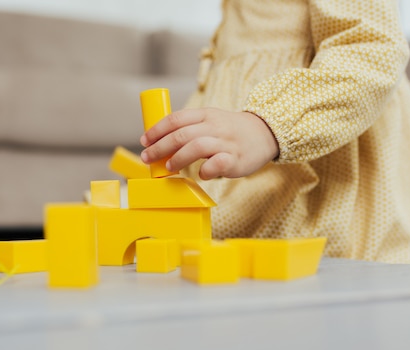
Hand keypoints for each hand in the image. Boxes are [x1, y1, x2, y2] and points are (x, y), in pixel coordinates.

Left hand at [140, 108, 278, 180]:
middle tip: (147, 158)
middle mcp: (214, 126)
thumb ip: (189, 127)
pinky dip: (205, 171)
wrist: (264, 134)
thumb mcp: (211, 120)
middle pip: (181, 134)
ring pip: (196, 147)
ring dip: (178, 158)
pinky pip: (217, 164)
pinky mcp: (235, 159)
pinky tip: (201, 174)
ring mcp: (226, 142)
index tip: (144, 141)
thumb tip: (159, 142)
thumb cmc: (231, 131)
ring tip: (168, 167)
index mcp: (206, 115)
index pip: (176, 119)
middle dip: (159, 147)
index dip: (156, 130)